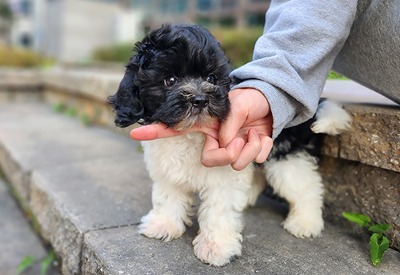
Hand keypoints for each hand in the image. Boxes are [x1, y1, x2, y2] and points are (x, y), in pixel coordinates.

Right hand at [130, 88, 272, 169]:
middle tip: (243, 139)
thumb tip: (224, 143)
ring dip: (250, 149)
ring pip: (233, 165)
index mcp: (206, 124)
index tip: (133, 134)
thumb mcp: (237, 105)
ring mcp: (230, 148)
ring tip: (256, 134)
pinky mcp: (247, 153)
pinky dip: (263, 149)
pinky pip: (254, 162)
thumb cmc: (250, 100)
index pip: (178, 130)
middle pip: (210, 160)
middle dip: (230, 153)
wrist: (271, 104)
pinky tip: (263, 136)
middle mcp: (215, 139)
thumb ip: (228, 124)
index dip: (156, 133)